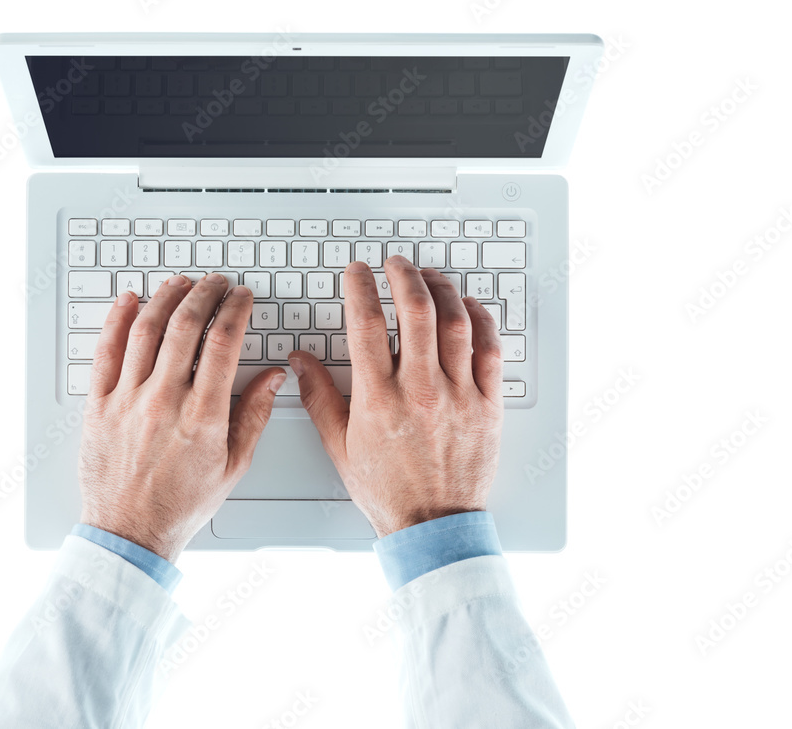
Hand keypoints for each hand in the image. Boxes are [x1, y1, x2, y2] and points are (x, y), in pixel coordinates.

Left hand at [78, 274, 286, 561]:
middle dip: (205, 293)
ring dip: (166, 297)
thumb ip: (254, 416)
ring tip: (181, 284)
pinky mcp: (98, 405)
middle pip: (186, 325)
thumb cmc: (181, 505)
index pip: (224, 342)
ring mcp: (128, 401)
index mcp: (203, 417)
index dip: (236, 310)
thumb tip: (274, 377)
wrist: (130, 533)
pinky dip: (117, 319)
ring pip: (146, 329)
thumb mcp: (233, 465)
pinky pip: (106, 351)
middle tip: (216, 283)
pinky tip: (129, 301)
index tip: (242, 298)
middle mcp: (164, 402)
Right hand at [287, 257, 503, 537]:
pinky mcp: (488, 405)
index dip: (360, 288)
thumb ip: (319, 396)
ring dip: (441, 289)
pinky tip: (468, 307)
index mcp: (378, 399)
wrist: (433, 526)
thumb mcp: (340, 446)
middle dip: (403, 276)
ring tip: (428, 277)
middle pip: (415, 311)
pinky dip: (480, 320)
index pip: (366, 325)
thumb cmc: (387, 490)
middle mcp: (420, 391)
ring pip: (455, 322)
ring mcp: (459, 396)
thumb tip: (301, 360)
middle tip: (395, 264)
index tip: (356, 273)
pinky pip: (490, 350)